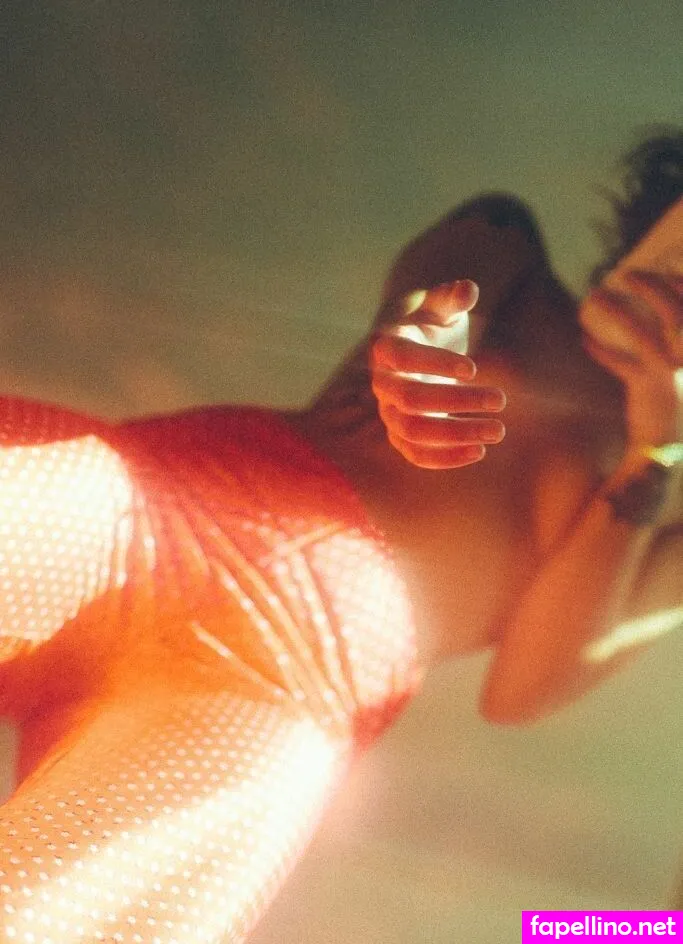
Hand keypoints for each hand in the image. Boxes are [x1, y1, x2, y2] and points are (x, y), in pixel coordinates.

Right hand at [370, 280, 506, 469]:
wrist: (415, 352)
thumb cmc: (433, 324)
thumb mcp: (442, 306)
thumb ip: (453, 297)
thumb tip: (468, 289)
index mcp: (386, 346)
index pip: (403, 358)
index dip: (435, 364)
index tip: (474, 369)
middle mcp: (382, 383)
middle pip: (410, 400)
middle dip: (456, 402)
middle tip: (500, 400)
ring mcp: (388, 413)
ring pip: (413, 432)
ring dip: (456, 435)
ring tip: (498, 430)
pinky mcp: (401, 437)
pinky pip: (415, 455)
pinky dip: (445, 459)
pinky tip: (479, 451)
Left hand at [580, 270, 682, 445]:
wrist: (672, 447)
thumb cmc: (678, 407)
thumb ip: (678, 346)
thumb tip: (669, 320)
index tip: (665, 272)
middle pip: (674, 312)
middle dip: (652, 287)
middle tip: (628, 275)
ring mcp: (671, 373)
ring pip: (640, 333)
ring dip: (616, 311)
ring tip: (596, 297)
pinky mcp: (647, 387)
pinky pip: (621, 362)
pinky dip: (601, 350)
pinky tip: (584, 340)